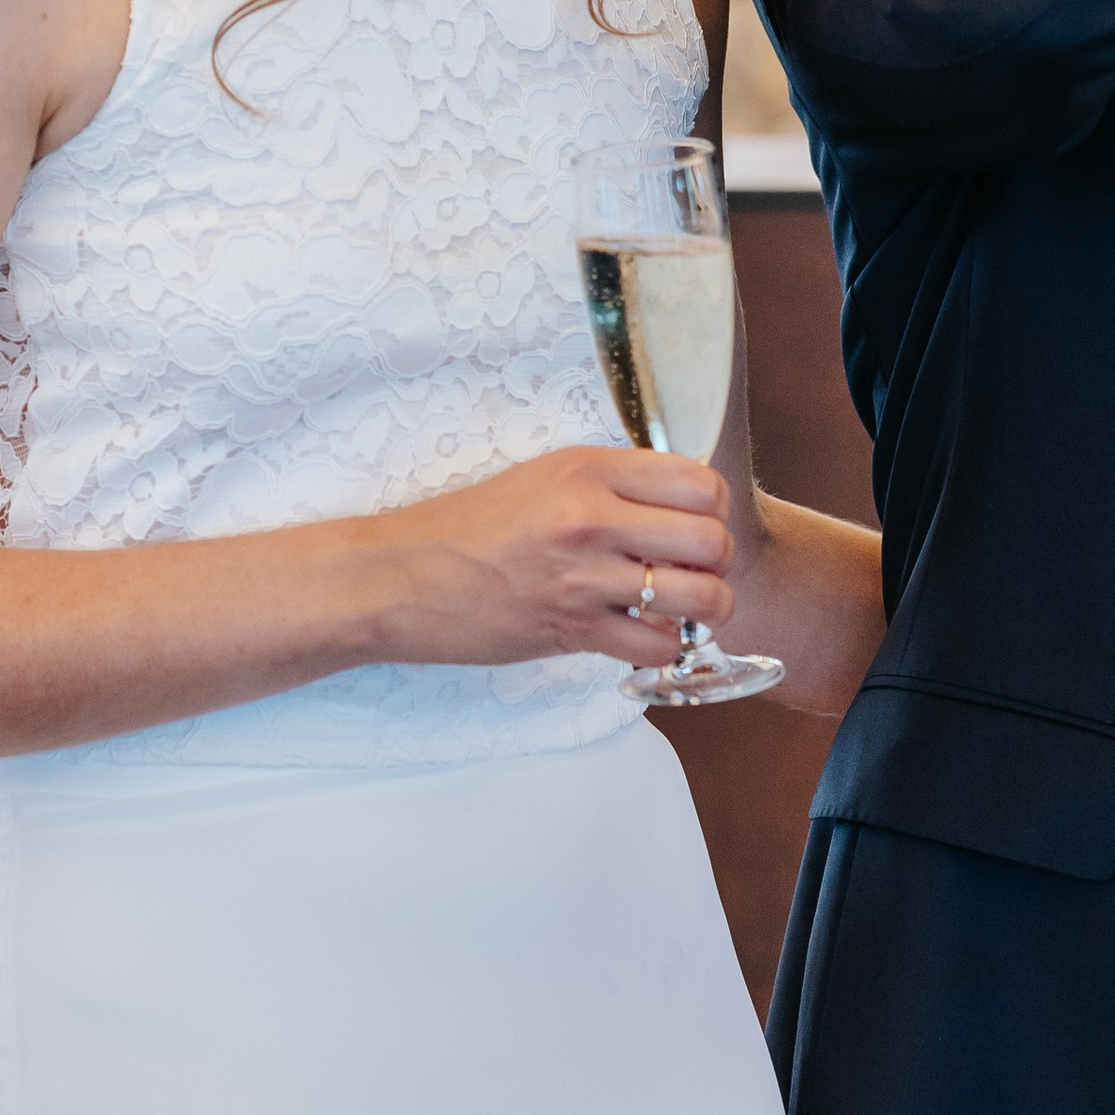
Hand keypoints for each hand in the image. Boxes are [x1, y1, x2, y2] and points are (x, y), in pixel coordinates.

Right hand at [363, 445, 733, 667]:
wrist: (396, 578)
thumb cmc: (464, 529)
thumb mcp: (539, 478)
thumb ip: (607, 485)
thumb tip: (674, 504)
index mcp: (587, 468)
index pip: (700, 480)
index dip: (711, 508)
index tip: (693, 523)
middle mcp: (591, 516)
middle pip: (712, 539)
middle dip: (717, 563)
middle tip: (694, 571)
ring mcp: (582, 576)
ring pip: (699, 596)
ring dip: (706, 610)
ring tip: (683, 610)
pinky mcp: (570, 629)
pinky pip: (657, 645)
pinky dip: (663, 646)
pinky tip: (642, 635)